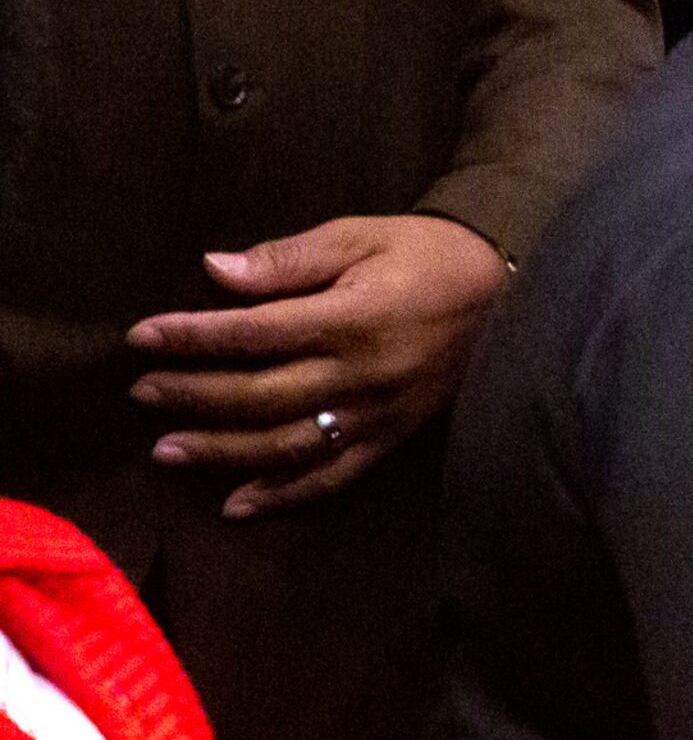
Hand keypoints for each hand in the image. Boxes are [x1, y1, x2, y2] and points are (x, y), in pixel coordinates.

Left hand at [126, 214, 509, 516]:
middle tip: (142, 393)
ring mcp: (377, 413)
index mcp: (351, 318)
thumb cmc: (426, 254)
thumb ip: (287, 259)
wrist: (504, 288)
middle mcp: (360, 374)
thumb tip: (214, 270)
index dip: (192, 338)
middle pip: (259, 395)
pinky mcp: (393, 435)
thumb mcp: (359, 235)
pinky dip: (285, 494)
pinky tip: (237, 504)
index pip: (253, 333)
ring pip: (287, 445)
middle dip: (193, 395)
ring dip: (222, 452)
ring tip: (167, 450)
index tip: (141, 337)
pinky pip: (334, 475)